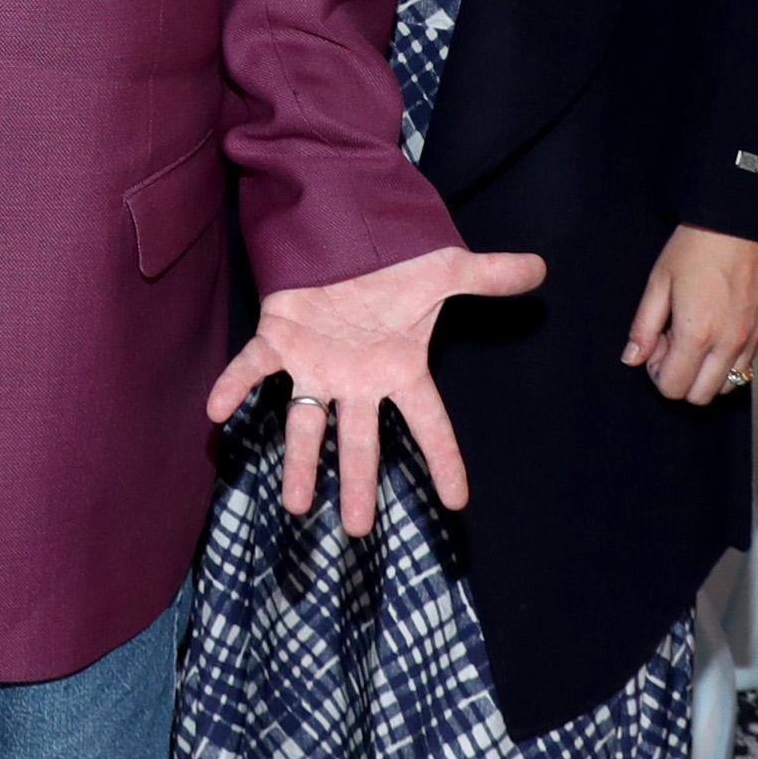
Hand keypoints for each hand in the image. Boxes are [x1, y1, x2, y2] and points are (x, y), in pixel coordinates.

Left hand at [207, 243, 544, 533]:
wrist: (346, 228)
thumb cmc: (394, 261)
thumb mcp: (446, 269)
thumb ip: (489, 276)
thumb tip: (541, 267)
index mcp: (398, 368)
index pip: (429, 422)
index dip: (443, 459)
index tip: (458, 502)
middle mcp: (356, 378)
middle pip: (360, 441)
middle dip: (358, 483)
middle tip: (356, 530)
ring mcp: (315, 364)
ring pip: (305, 423)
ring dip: (299, 462)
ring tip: (295, 506)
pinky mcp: (279, 339)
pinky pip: (252, 368)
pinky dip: (234, 386)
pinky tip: (216, 410)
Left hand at [624, 225, 757, 404]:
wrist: (742, 222)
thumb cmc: (697, 246)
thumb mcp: (659, 282)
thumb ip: (644, 327)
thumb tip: (632, 358)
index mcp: (698, 334)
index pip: (675, 387)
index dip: (658, 373)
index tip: (656, 347)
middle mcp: (730, 344)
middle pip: (702, 396)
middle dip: (681, 378)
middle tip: (673, 344)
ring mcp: (753, 339)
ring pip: (729, 385)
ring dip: (707, 373)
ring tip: (696, 337)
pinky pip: (748, 364)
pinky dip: (728, 360)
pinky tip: (717, 329)